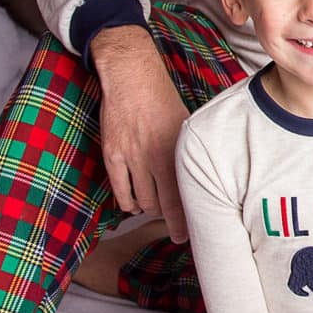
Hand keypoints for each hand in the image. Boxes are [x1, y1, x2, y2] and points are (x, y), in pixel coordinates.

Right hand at [92, 26, 190, 240]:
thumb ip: (189, 153)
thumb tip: (200, 178)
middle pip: (162, 205)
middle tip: (175, 229)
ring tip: (153, 210)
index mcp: (177, 151)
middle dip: (169, 222)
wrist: (132, 76)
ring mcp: (132, 157)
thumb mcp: (187, 124)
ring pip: (141, 201)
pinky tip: (132, 204)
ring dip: (148, 210)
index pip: (183, 196)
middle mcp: (156, 157)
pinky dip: (127, 202)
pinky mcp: (112, 153)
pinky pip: (119, 189)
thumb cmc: (162, 98)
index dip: (185, 222)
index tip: (188, 236)